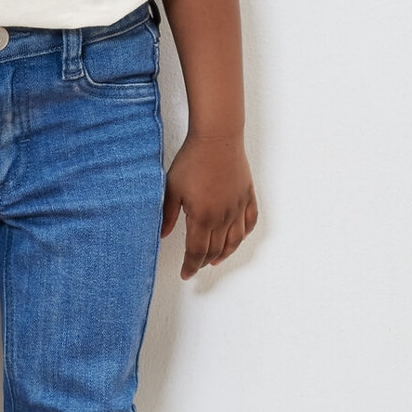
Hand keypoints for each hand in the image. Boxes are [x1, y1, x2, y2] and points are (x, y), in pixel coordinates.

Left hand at [161, 133, 257, 278]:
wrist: (217, 138)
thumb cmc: (193, 160)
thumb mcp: (172, 188)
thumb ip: (168, 215)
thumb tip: (162, 234)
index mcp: (203, 217)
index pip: (197, 252)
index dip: (190, 266)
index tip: (186, 273)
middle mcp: (223, 217)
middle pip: (215, 249)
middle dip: (203, 262)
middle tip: (195, 266)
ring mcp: (238, 207)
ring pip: (234, 240)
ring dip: (224, 254)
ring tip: (214, 260)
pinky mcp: (248, 196)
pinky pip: (250, 222)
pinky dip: (243, 235)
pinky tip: (237, 239)